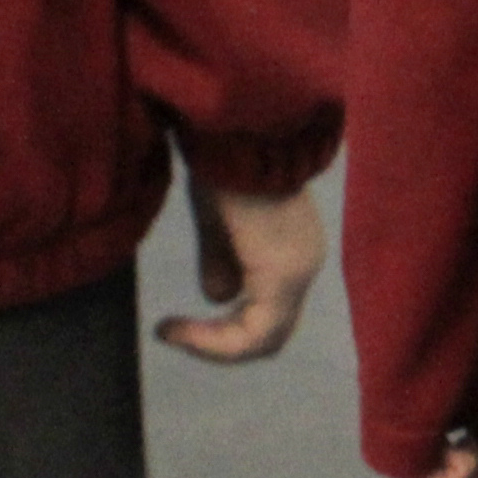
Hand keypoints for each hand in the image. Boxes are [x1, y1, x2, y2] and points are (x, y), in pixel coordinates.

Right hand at [154, 180, 322, 363]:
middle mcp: (306, 264)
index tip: (170, 326)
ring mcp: (300, 271)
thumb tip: (219, 298)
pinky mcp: (283, 274)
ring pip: (264, 339)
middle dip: (218, 344)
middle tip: (175, 334)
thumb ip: (221, 261)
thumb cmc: (226, 165)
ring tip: (172, 331)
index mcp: (294, 251)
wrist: (239, 132)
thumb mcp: (219, 222)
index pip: (269, 314)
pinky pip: (256, 332)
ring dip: (213, 345)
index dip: (221, 333)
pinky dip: (215, 341)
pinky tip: (177, 329)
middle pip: (270, 334)